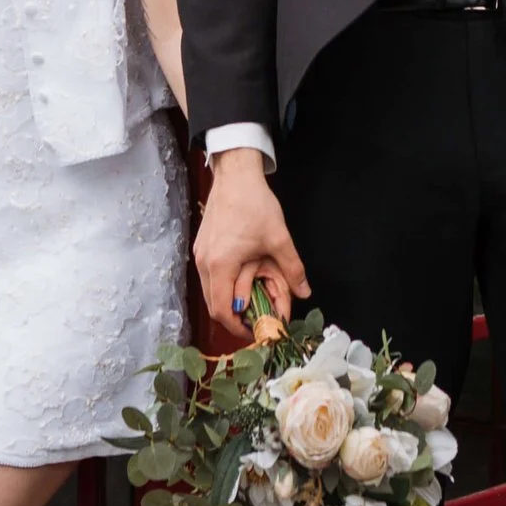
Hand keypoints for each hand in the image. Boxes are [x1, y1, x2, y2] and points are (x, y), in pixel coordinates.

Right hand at [193, 149, 311, 347]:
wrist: (235, 174)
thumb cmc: (255, 204)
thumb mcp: (279, 238)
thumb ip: (293, 269)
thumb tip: (306, 292)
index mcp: (220, 266)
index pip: (222, 311)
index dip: (237, 327)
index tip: (255, 331)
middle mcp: (204, 263)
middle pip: (213, 305)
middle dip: (234, 317)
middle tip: (255, 320)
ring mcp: (200, 254)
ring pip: (209, 291)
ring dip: (227, 301)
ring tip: (250, 303)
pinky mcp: (201, 246)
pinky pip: (208, 277)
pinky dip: (222, 286)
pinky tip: (240, 281)